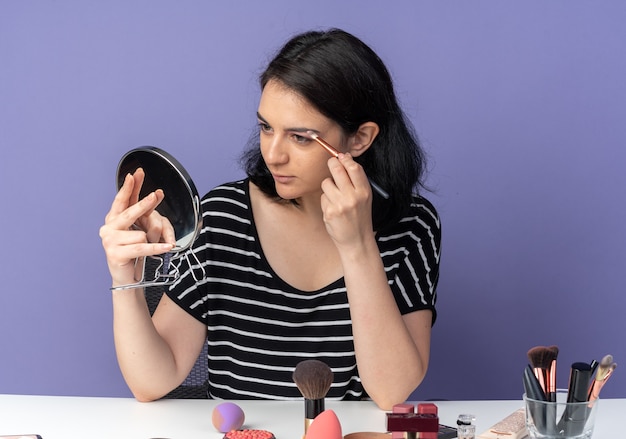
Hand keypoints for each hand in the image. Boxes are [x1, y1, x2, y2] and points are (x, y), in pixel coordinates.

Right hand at [99, 168, 175, 287]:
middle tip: (155, 195)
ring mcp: (109, 241)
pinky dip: (156, 248)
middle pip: (130, 212)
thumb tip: (156, 194)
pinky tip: (167, 247)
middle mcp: (108, 228)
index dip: (128, 187)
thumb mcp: (141, 229)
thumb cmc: (134, 251)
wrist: (127, 276)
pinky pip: (142, 247)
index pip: (122, 200)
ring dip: (150, 242)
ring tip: (147, 248)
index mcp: (113, 219)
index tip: (134, 174)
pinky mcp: (115, 254)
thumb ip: (146, 212)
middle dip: (144, 204)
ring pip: (141, 234)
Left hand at [320, 153, 374, 247]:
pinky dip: (326, 200)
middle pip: (337, 169)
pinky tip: (333, 209)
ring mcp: (340, 205)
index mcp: (364, 191)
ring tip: (335, 196)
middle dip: (332, 163)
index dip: (345, 159)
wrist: (357, 240)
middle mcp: (353, 197)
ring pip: (326, 182)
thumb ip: (356, 179)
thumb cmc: (360, 216)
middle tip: (332, 164)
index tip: (341, 157)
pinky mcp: (330, 212)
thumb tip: (344, 157)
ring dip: (328, 186)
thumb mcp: (364, 197)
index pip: (354, 167)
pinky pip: (323, 197)